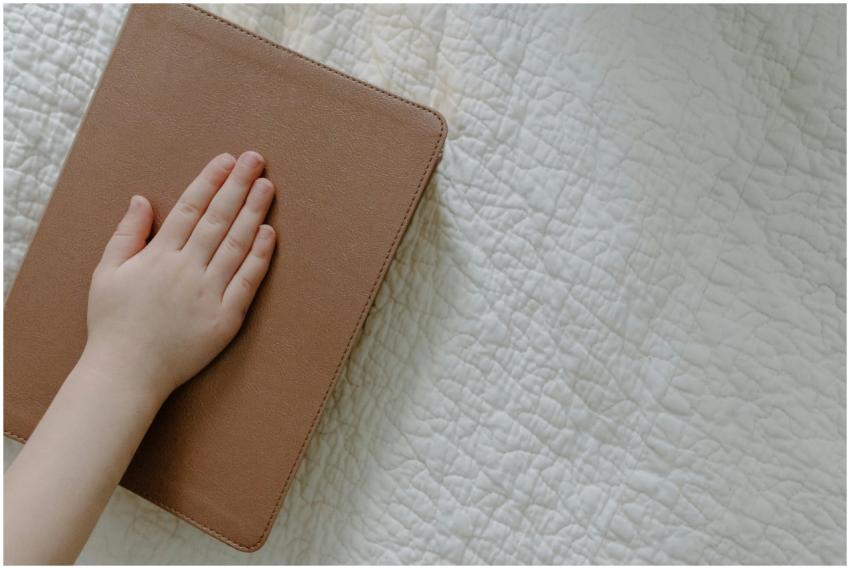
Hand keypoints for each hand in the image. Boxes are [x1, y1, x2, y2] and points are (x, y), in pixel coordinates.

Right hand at [83, 151, 275, 400]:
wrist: (126, 372)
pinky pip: (246, 282)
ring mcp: (208, 293)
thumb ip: (127, 234)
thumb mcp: (107, 273)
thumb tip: (142, 198)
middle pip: (217, 219)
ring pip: (235, 245)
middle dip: (237, 185)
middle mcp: (186, 269)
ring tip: (267, 186)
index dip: (209, 181)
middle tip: (256, 159)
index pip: (189, 209)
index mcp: (158, 255)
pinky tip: (270, 234)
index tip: (226, 159)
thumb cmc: (113, 322)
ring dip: (253, 213)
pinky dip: (259, 257)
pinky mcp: (225, 318)